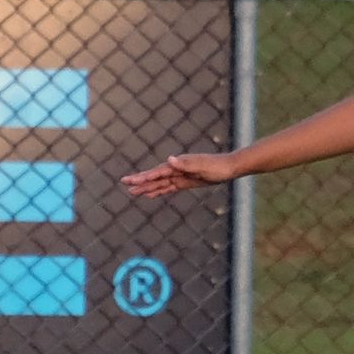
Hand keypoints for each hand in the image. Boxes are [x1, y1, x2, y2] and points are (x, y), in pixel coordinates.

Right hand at [121, 152, 237, 198]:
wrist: (228, 168)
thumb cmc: (216, 166)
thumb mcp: (201, 166)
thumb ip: (185, 164)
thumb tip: (170, 159)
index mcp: (177, 165)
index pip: (156, 172)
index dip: (143, 177)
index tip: (130, 180)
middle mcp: (176, 169)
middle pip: (154, 177)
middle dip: (140, 181)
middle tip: (124, 184)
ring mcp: (180, 176)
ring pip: (159, 183)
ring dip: (147, 187)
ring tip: (133, 192)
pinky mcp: (185, 182)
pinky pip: (169, 187)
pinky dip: (159, 190)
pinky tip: (152, 194)